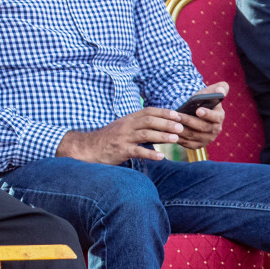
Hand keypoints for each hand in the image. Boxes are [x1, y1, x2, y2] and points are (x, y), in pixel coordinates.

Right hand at [57, 108, 183, 164]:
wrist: (89, 148)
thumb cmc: (109, 139)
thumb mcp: (123, 127)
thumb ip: (138, 125)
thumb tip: (158, 124)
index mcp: (128, 119)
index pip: (148, 111)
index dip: (164, 112)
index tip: (177, 114)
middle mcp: (126, 126)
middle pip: (149, 121)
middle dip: (166, 123)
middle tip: (181, 126)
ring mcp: (123, 138)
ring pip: (146, 134)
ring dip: (162, 136)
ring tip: (175, 139)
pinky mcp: (121, 151)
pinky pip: (138, 152)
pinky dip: (151, 154)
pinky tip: (161, 157)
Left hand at [174, 81, 228, 149]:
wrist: (195, 114)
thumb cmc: (203, 101)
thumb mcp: (210, 93)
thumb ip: (218, 89)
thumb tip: (221, 90)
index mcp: (219, 117)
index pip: (215, 116)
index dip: (207, 114)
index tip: (198, 110)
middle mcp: (215, 129)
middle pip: (201, 127)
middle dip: (188, 121)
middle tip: (176, 115)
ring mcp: (206, 139)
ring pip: (192, 135)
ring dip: (180, 130)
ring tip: (170, 122)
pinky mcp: (197, 145)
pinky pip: (187, 143)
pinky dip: (178, 138)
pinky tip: (169, 132)